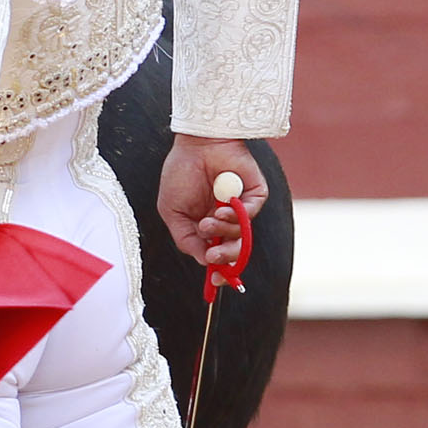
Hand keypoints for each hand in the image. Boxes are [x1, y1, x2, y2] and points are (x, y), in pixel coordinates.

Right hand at [158, 135, 264, 268]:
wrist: (196, 146)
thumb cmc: (180, 174)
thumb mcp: (172, 213)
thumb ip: (185, 239)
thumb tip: (202, 261)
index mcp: (205, 226)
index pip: (216, 253)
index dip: (218, 269)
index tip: (216, 281)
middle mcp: (225, 220)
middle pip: (233, 250)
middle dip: (224, 257)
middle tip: (213, 256)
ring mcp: (241, 208)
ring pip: (241, 236)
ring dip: (224, 233)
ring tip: (209, 220)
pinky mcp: (254, 195)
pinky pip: (250, 216)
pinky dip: (237, 217)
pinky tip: (222, 208)